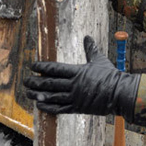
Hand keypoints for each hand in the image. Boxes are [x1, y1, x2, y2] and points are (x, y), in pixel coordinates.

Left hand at [24, 35, 139, 117]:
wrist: (120, 93)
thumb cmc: (111, 75)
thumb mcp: (100, 60)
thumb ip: (91, 49)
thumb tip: (88, 37)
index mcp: (78, 71)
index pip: (55, 69)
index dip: (42, 67)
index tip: (32, 66)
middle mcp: (74, 84)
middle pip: (50, 83)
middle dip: (36, 82)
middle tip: (25, 81)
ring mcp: (75, 97)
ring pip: (52, 96)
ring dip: (38, 95)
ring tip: (28, 93)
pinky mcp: (78, 108)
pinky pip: (60, 108)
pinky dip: (48, 107)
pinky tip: (39, 105)